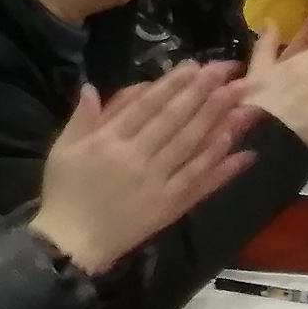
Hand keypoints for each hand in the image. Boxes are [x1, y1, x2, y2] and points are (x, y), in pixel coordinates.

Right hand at [36, 64, 258, 272]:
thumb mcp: (62, 150)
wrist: (73, 242)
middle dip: (204, 94)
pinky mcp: (171, 206)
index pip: (147, 107)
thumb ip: (81, 119)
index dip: (173, 85)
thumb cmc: (64, 192)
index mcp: (108, 142)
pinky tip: (244, 151)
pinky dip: (223, 168)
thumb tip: (92, 87)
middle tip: (230, 72)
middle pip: (176, 121)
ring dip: (221, 123)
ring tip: (245, 101)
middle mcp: (137, 159)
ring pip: (194, 147)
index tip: (195, 66)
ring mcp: (158, 183)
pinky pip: (201, 183)